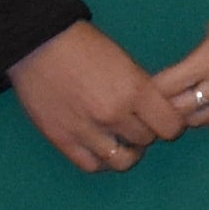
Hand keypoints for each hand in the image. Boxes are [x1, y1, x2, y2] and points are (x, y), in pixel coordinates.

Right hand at [2, 21, 193, 173]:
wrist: (38, 44)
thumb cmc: (84, 46)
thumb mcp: (125, 61)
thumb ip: (141, 89)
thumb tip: (156, 111)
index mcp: (134, 90)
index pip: (170, 126)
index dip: (170, 123)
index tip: (164, 118)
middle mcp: (113, 114)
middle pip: (147, 140)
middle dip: (147, 132)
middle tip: (138, 122)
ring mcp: (86, 130)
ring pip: (122, 160)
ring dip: (127, 151)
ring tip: (122, 140)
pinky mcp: (61, 140)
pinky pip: (92, 165)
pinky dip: (102, 161)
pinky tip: (103, 149)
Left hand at [144, 0, 208, 137]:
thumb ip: (200, 53)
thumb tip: (188, 71)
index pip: (165, 88)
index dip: (151, 90)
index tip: (144, 87)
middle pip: (180, 110)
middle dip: (164, 106)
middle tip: (158, 100)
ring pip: (202, 121)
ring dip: (188, 114)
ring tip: (183, 104)